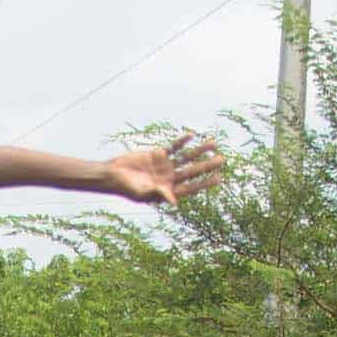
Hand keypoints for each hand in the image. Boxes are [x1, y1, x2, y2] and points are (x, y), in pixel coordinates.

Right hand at [109, 132, 230, 207]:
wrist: (113, 174)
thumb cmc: (127, 188)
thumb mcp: (143, 193)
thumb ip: (159, 194)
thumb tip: (175, 201)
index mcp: (169, 191)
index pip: (192, 187)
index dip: (205, 182)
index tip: (218, 177)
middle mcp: (170, 179)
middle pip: (193, 171)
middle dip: (207, 165)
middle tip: (222, 159)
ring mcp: (165, 166)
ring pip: (186, 157)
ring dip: (199, 151)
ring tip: (213, 143)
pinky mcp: (158, 155)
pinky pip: (173, 147)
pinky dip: (181, 142)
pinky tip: (191, 135)